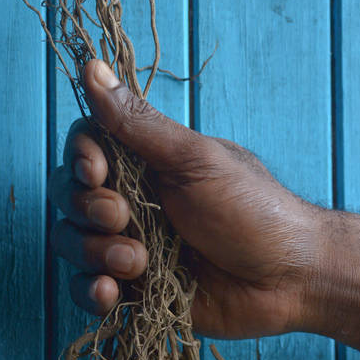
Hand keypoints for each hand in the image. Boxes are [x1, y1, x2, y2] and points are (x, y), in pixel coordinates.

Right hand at [48, 59, 319, 338]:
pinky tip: (113, 293)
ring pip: (71, 244)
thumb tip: (92, 67)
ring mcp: (130, 247)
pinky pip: (86, 291)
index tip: (98, 171)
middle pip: (69, 197)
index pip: (84, 148)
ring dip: (94, 253)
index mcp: (146, 163)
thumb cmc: (253, 210)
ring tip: (138, 263)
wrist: (289, 280)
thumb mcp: (194, 160)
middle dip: (88, 210)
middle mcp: (132, 202)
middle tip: (125, 218)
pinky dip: (91, 292)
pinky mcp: (134, 292)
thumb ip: (137, 123)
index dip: (81, 160)